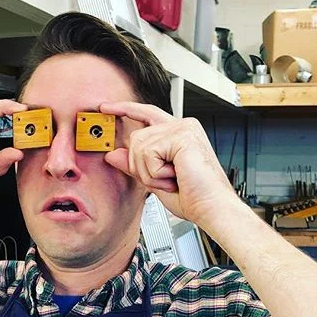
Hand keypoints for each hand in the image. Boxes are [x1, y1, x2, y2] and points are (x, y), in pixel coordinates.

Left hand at [100, 101, 238, 228]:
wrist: (211, 208)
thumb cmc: (192, 197)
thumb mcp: (154, 180)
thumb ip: (134, 165)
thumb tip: (112, 154)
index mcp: (178, 133)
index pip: (146, 114)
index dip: (125, 109)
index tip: (105, 107)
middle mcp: (182, 126)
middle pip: (136, 138)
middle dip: (141, 166)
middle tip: (165, 180)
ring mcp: (183, 128)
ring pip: (139, 146)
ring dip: (149, 172)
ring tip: (172, 179)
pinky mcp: (182, 135)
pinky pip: (148, 153)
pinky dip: (155, 173)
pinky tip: (174, 176)